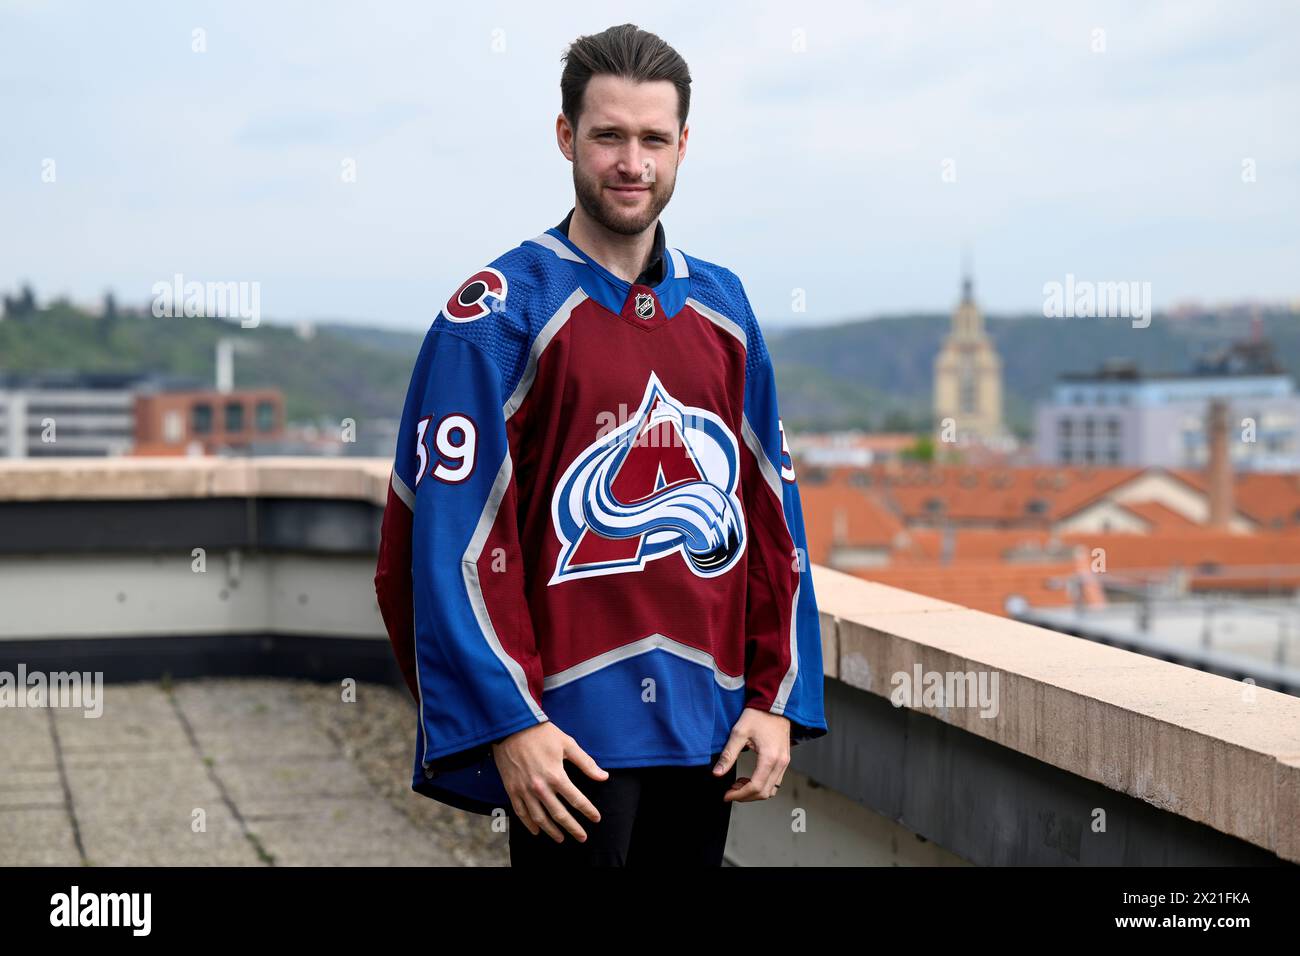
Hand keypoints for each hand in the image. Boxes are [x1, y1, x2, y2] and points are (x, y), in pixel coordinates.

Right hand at [491, 721, 607, 842]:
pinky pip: (520, 812)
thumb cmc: (541, 733)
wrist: (511, 727)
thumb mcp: (567, 743)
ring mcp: (524, 790)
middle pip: (559, 814)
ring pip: (540, 818)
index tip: (596, 818)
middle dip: (572, 828)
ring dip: (551, 831)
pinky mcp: (512, 790)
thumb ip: (586, 763)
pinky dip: (529, 824)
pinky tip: (536, 831)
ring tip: (560, 838)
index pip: (576, 800)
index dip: (588, 811)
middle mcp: (540, 787)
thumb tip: (603, 777)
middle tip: (582, 837)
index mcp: (556, 775)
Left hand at [713, 707, 789, 802]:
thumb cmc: (758, 715)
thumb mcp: (739, 732)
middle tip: (730, 792)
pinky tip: (749, 778)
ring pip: (771, 790)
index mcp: (770, 758)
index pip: (755, 786)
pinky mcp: (784, 760)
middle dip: (745, 796)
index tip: (726, 795)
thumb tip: (717, 773)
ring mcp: (785, 762)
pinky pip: (775, 781)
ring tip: (738, 785)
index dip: (739, 795)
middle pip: (764, 792)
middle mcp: (780, 763)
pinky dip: (762, 785)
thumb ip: (728, 754)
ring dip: (754, 792)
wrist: (774, 704)